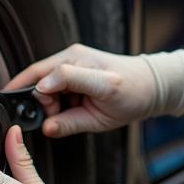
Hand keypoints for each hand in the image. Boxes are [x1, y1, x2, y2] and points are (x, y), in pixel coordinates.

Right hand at [3, 43, 183, 137]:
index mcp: (77, 64)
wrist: (152, 84)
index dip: (32, 98)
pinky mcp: (76, 65)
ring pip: (45, 82)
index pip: (38, 77)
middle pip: (38, 80)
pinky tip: (75, 103)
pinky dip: (59, 97)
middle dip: (41, 101)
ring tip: (72, 110)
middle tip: (56, 117)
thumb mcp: (102, 115)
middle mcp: (72, 57)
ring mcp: (74, 59)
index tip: (34, 116)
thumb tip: (46, 126)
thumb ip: (71, 121)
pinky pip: (56, 82)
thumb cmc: (133, 95)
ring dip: (51, 100)